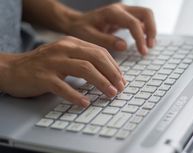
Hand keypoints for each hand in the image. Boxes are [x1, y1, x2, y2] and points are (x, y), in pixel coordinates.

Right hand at [0, 36, 125, 106]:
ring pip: (84, 69)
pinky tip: (85, 103)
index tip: (121, 79)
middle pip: (95, 58)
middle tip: (120, 88)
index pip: (99, 52)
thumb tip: (108, 74)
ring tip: (110, 94)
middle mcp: (64, 49)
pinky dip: (76, 95)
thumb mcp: (65, 56)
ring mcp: (53, 62)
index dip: (114, 66)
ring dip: (101, 83)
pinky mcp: (43, 77)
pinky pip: (63, 87)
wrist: (13, 68)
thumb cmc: (43, 64)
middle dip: (112, 74)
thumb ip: (84, 60)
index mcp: (72, 43)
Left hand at [65, 3, 156, 54]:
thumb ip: (106, 40)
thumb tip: (124, 46)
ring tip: (149, 45)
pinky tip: (144, 42)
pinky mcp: (125, 17)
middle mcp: (120, 9)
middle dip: (152, 30)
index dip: (140, 38)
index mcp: (112, 13)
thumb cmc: (81, 29)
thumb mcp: (89, 36)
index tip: (143, 52)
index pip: (133, 23)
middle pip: (146, 13)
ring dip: (151, 30)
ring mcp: (124, 12)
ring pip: (146, 15)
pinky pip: (140, 21)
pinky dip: (145, 30)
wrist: (77, 22)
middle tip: (150, 46)